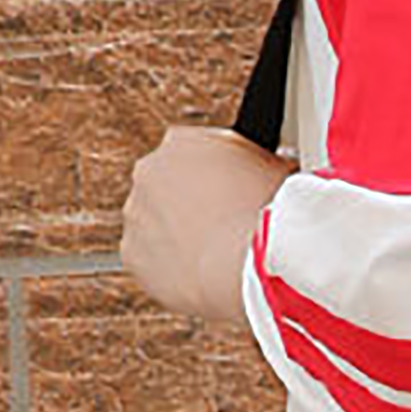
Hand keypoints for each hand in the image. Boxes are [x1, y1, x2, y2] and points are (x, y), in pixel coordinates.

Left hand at [121, 126, 298, 320]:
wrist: (250, 263)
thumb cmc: (269, 214)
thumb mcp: (277, 169)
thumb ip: (258, 163)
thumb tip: (269, 173)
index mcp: (183, 141)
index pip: (195, 150)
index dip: (218, 173)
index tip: (232, 189)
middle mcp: (151, 171)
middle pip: (169, 185)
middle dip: (193, 202)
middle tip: (225, 220)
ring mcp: (137, 214)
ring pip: (157, 223)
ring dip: (180, 234)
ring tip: (218, 251)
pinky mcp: (133, 255)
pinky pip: (152, 259)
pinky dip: (173, 265)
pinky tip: (204, 269)